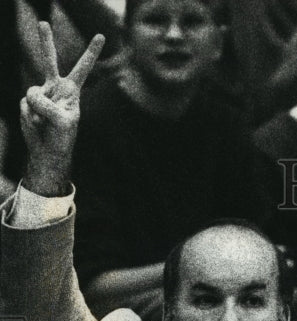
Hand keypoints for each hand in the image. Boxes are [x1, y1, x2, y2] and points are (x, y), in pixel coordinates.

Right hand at [21, 22, 103, 195]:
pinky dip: (30, 117)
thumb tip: (31, 95)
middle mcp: (55, 88)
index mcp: (71, 91)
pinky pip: (25, 105)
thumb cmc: (61, 138)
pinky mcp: (27, 102)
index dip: (91, 52)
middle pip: (49, 60)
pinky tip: (36, 123)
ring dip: (39, 110)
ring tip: (45, 123)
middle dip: (45, 41)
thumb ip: (47, 105)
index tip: (102, 36)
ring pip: (34, 93)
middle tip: (42, 22)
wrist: (47, 152)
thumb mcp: (61, 122)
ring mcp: (40, 93)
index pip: (82, 68)